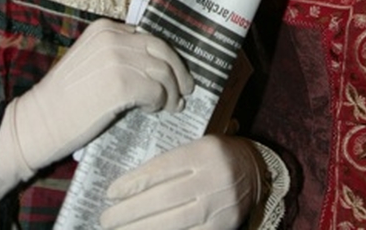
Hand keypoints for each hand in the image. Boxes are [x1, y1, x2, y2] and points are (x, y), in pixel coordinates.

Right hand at [0, 18, 192, 191]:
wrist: (37, 122)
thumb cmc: (63, 100)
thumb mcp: (90, 62)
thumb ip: (118, 55)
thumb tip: (153, 67)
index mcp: (105, 29)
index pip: (148, 37)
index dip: (166, 55)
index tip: (175, 71)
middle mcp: (113, 38)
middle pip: (161, 49)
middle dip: (178, 71)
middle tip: (186, 89)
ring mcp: (118, 59)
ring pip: (162, 72)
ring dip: (172, 92)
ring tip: (173, 106)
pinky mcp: (122, 85)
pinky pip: (156, 91)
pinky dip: (160, 102)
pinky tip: (153, 110)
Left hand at [100, 135, 262, 229]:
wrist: (259, 171)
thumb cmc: (220, 155)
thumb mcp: (201, 145)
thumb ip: (174, 160)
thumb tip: (133, 183)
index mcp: (205, 150)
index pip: (162, 168)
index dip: (134, 181)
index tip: (111, 192)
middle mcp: (213, 177)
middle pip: (163, 197)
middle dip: (130, 210)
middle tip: (106, 218)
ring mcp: (218, 204)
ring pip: (172, 221)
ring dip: (140, 228)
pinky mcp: (222, 227)